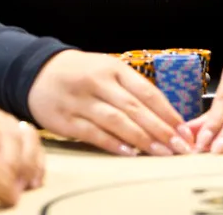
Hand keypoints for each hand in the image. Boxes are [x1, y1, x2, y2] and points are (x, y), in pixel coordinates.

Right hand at [27, 50, 194, 156]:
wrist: (37, 71)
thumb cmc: (80, 73)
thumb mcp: (107, 69)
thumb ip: (131, 89)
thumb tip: (165, 116)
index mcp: (113, 68)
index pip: (146, 91)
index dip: (168, 112)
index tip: (184, 130)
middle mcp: (98, 82)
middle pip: (135, 108)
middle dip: (161, 129)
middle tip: (180, 147)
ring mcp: (81, 101)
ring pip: (117, 121)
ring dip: (142, 139)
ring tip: (161, 153)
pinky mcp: (66, 119)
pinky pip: (93, 134)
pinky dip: (113, 144)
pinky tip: (130, 153)